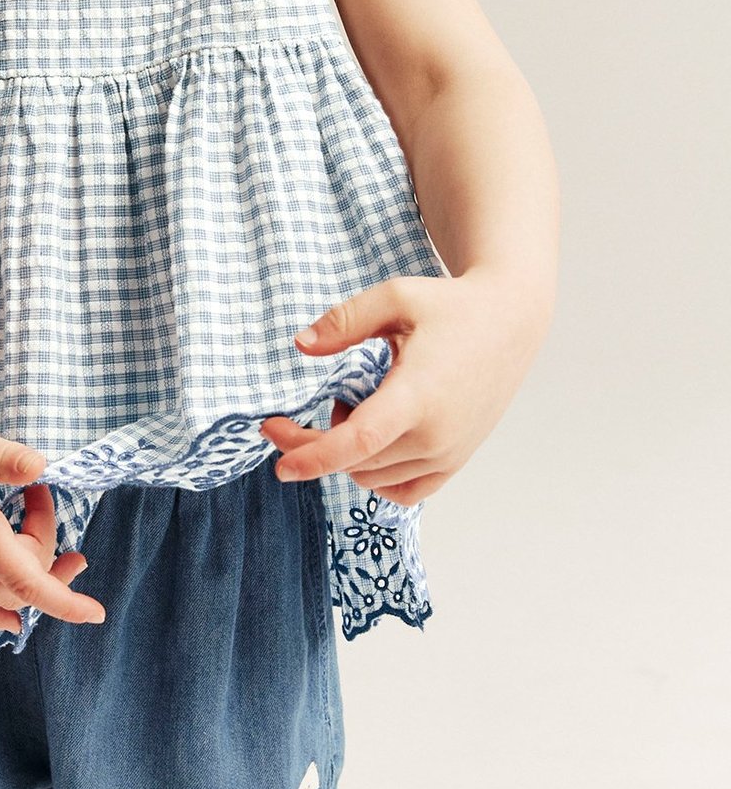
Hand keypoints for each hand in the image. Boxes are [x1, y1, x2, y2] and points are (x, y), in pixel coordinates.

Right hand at [0, 408, 105, 633]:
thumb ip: (6, 459)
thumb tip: (42, 465)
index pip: (32, 585)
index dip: (67, 602)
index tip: (98, 613)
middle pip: (25, 579)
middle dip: (48, 543)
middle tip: (41, 495)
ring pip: (4, 593)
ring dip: (34, 572)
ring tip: (59, 544)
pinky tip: (11, 622)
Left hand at [259, 271, 546, 503]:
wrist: (510, 322)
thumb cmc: (451, 307)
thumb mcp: (396, 297)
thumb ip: (344, 320)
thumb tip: (301, 345)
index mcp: (419, 394)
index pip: (358, 442)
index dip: (313, 456)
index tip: (279, 462)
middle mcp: (436, 434)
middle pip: (355, 462)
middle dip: (311, 447)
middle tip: (283, 423)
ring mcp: (449, 453)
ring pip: (374, 478)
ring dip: (346, 454)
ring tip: (352, 405)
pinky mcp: (455, 461)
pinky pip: (404, 491)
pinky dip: (375, 476)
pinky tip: (371, 439)